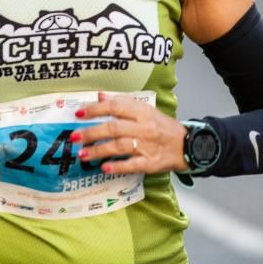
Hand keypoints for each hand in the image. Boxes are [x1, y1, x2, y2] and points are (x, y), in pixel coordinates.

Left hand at [70, 92, 189, 174]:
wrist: (188, 145)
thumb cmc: (163, 127)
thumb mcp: (146, 110)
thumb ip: (123, 103)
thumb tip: (100, 96)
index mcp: (142, 112)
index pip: (115, 107)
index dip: (95, 109)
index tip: (79, 113)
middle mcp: (144, 127)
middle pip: (114, 128)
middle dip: (91, 132)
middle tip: (75, 137)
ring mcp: (148, 146)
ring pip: (119, 146)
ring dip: (99, 150)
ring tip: (83, 154)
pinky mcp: (151, 163)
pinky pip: (132, 165)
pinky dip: (118, 166)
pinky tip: (104, 167)